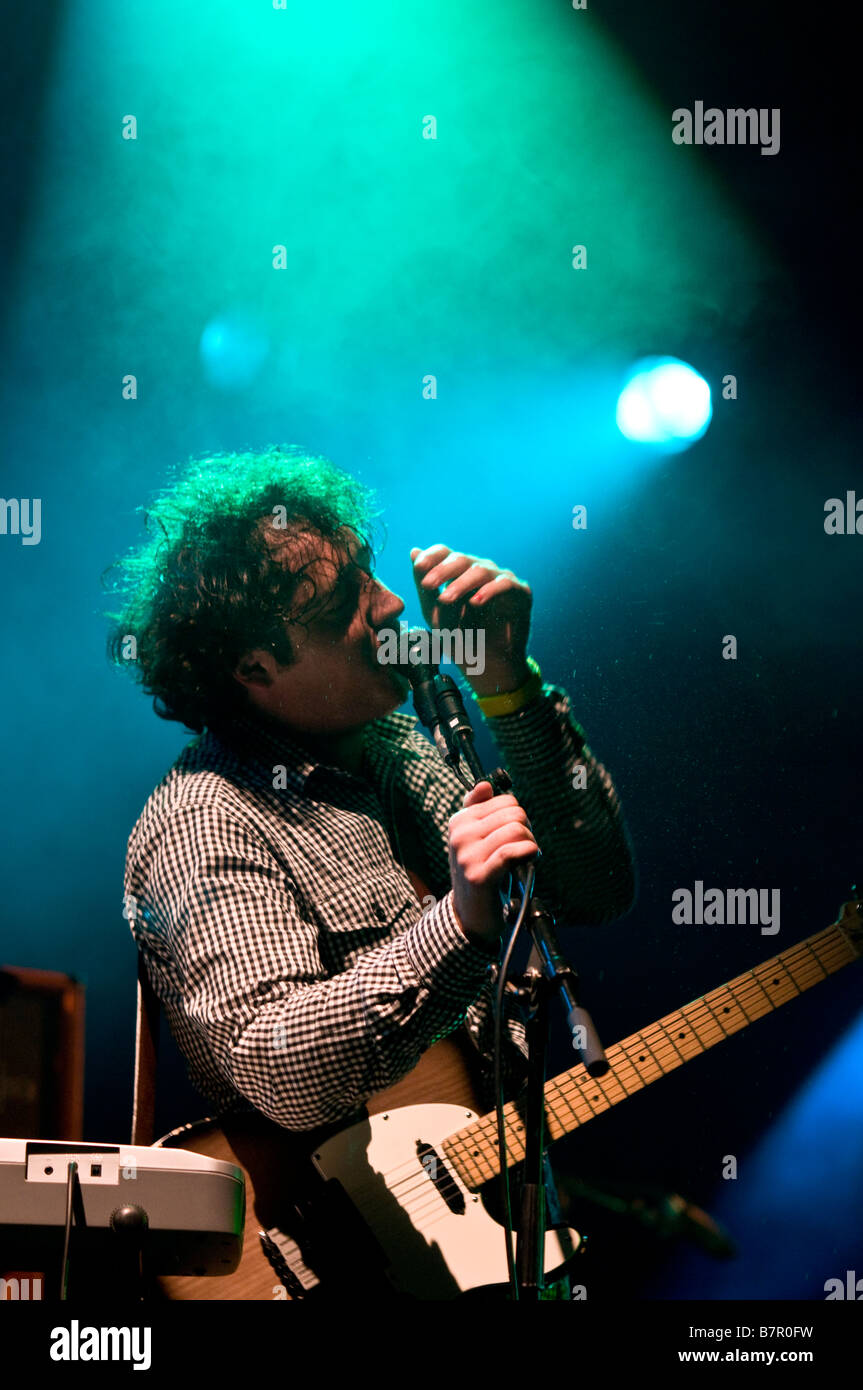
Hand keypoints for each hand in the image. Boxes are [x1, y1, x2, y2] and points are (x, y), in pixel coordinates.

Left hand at [409, 543, 531, 695]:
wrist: (487, 666)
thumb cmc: (461, 638)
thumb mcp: (436, 614)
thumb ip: (425, 586)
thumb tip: (414, 551)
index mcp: (460, 572)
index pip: (446, 553)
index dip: (432, 556)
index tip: (418, 567)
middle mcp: (481, 571)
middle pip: (461, 559)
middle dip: (442, 571)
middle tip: (428, 584)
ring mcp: (502, 579)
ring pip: (480, 570)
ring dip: (460, 584)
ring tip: (445, 599)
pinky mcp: (520, 592)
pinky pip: (505, 584)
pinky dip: (489, 591)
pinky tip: (475, 602)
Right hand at [448, 781, 537, 947]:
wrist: (470, 915)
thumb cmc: (481, 872)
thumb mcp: (476, 838)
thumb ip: (479, 810)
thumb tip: (485, 785)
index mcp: (460, 820)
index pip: (505, 800)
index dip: (518, 816)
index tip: (516, 835)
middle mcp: (460, 835)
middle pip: (514, 813)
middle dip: (527, 828)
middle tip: (523, 847)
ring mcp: (468, 855)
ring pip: (516, 829)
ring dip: (530, 843)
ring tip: (525, 856)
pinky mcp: (479, 875)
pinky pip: (511, 851)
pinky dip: (528, 852)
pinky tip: (530, 859)